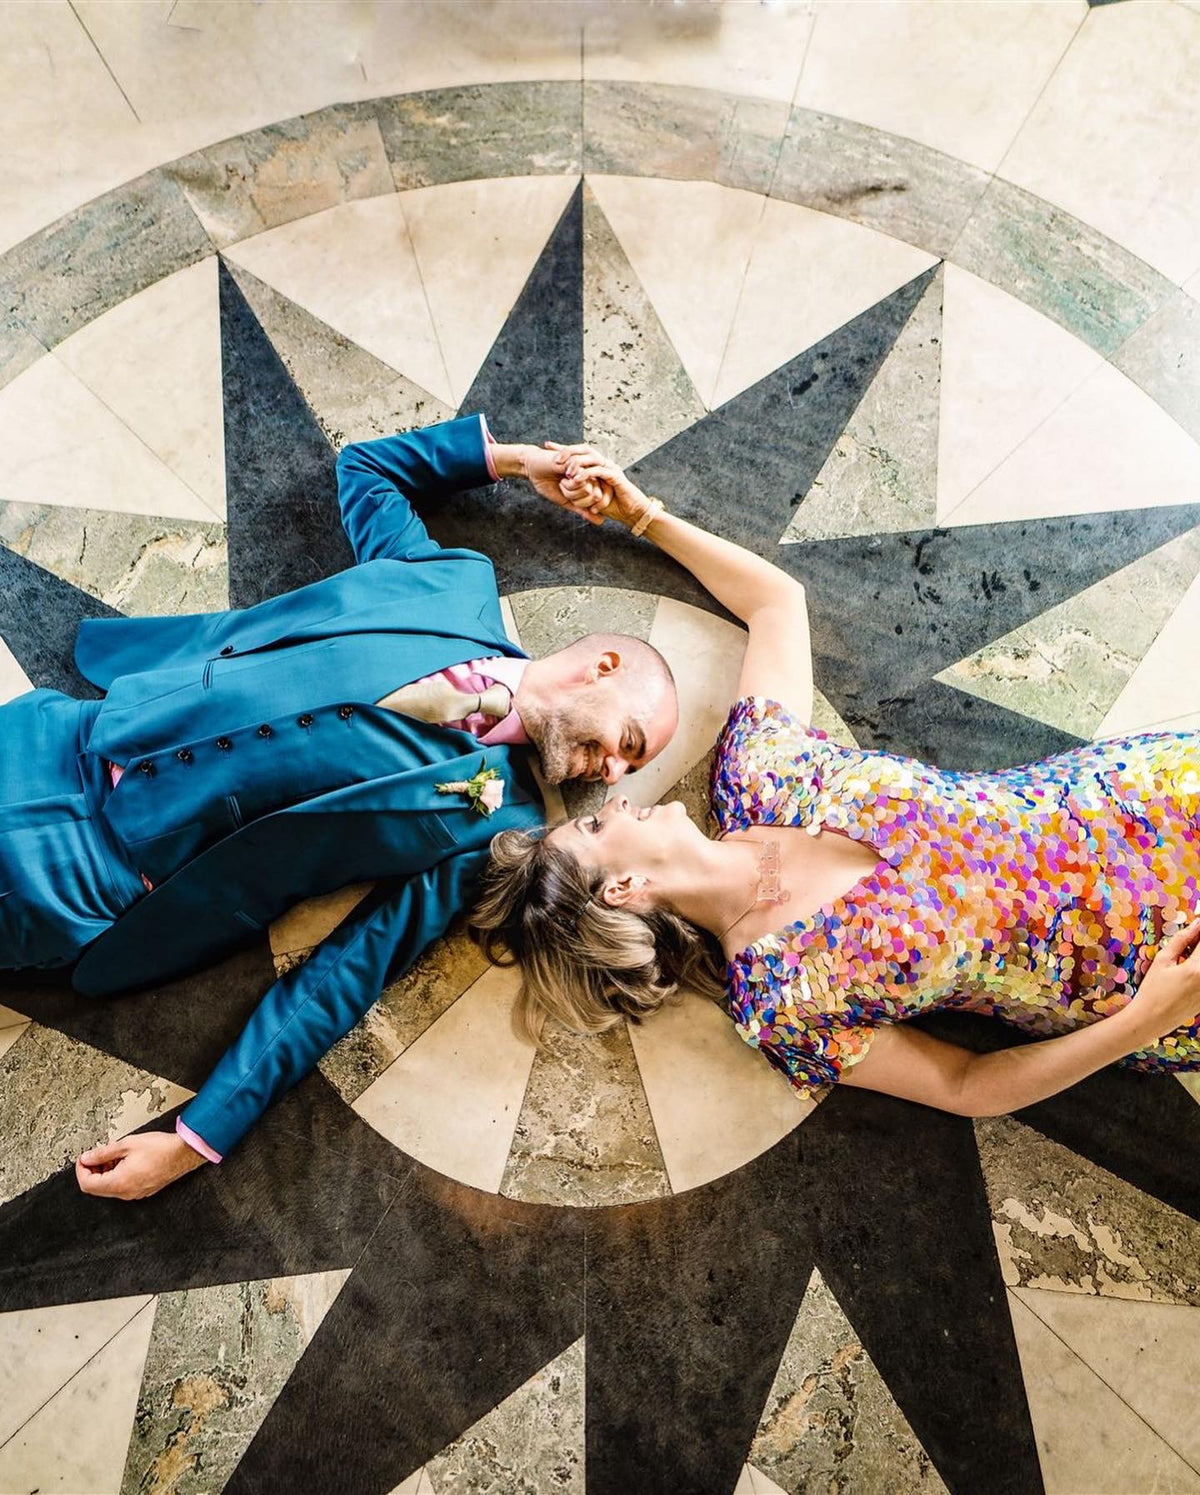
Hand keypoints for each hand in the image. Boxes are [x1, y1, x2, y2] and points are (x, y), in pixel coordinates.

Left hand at [76, 1130, 208, 1199]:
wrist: (183, 1153)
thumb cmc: (160, 1148)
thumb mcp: (127, 1144)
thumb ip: (103, 1153)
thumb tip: (88, 1158)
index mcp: (119, 1183)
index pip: (88, 1184)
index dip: (81, 1170)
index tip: (83, 1159)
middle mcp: (126, 1192)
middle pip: (97, 1188)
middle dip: (93, 1170)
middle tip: (96, 1154)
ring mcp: (135, 1193)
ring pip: (109, 1187)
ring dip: (105, 1171)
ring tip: (112, 1153)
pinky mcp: (143, 1190)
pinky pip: (122, 1186)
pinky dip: (117, 1174)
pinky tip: (124, 1159)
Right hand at [521, 444, 607, 523]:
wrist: (532, 468)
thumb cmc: (548, 483)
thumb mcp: (566, 501)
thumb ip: (583, 510)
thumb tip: (601, 521)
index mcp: (590, 482)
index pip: (596, 501)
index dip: (580, 503)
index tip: (568, 496)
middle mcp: (590, 474)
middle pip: (592, 496)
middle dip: (573, 496)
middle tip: (563, 486)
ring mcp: (585, 466)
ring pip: (586, 489)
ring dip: (569, 489)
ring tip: (562, 479)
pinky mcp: (579, 460)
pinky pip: (580, 479)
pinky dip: (567, 482)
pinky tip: (561, 473)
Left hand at [544, 443, 651, 527]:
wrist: (631, 513)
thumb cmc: (612, 506)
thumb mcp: (589, 497)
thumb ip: (578, 489)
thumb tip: (562, 485)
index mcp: (596, 465)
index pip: (578, 452)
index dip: (563, 448)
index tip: (547, 445)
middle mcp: (604, 462)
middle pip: (584, 449)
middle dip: (568, 450)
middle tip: (554, 455)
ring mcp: (610, 468)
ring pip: (591, 457)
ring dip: (577, 462)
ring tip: (564, 469)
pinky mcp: (615, 476)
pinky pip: (599, 471)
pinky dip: (587, 473)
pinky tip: (576, 478)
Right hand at [1128, 917, 1199, 1044]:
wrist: (1153, 1019)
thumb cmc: (1153, 989)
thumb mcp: (1162, 961)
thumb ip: (1181, 941)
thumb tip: (1195, 925)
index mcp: (1196, 968)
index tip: (1197, 922)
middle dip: (1198, 944)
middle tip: (1191, 938)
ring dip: (1198, 954)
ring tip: (1187, 953)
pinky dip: (1198, 966)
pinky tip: (1188, 965)